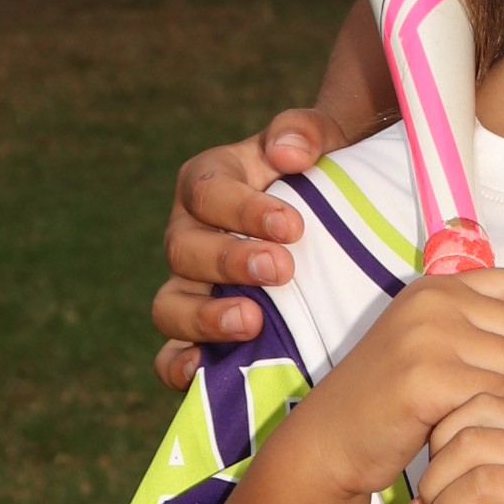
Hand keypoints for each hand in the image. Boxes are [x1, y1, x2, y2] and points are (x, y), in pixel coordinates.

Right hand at [154, 106, 355, 386]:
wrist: (333, 216)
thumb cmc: (319, 171)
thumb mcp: (318, 138)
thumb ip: (303, 132)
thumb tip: (288, 151)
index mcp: (208, 183)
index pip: (208, 192)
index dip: (243, 210)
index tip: (292, 226)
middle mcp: (188, 235)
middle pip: (184, 250)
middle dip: (230, 261)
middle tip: (282, 269)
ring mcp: (189, 287)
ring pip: (170, 305)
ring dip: (205, 317)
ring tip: (252, 322)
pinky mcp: (198, 332)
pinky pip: (170, 356)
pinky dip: (179, 366)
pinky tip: (203, 371)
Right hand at [282, 268, 503, 503]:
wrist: (328, 442)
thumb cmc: (386, 405)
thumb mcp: (435, 357)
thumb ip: (487, 348)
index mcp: (436, 288)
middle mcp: (433, 301)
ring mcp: (427, 337)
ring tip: (498, 428)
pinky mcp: (425, 379)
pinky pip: (494, 397)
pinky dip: (498, 423)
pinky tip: (480, 437)